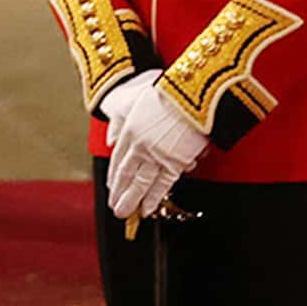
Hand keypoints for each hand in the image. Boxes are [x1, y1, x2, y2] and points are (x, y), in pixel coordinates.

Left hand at [101, 74, 207, 224]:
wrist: (194, 93)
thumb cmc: (172, 92)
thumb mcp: (140, 101)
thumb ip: (125, 120)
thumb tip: (112, 137)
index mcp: (130, 130)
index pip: (118, 159)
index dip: (114, 176)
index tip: (112, 188)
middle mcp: (139, 145)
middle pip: (125, 174)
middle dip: (119, 193)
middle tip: (116, 208)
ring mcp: (156, 154)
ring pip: (140, 183)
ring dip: (132, 200)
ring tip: (126, 213)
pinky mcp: (175, 160)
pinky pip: (162, 184)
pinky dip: (154, 197)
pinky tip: (148, 208)